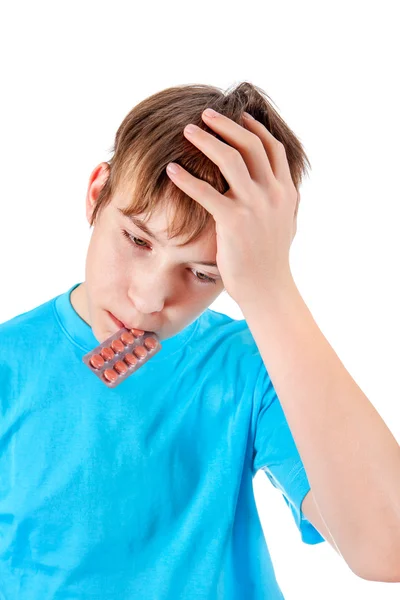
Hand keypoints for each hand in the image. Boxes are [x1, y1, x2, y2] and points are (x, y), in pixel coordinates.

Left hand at [165, 108, 299, 306]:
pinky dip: (187, 178)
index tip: (240, 116)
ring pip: (230, 159)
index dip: (255, 128)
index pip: (272, 148)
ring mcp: (255, 206)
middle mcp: (273, 194)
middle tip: (206, 114)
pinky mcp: (234, 222)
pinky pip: (206, 192)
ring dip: (207, 140)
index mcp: (286, 192)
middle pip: (250, 145)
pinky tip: (171, 170)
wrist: (268, 289)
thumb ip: (282, 201)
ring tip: (187, 131)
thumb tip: (277, 187)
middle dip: (227, 125)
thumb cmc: (270, 260)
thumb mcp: (286, 224)